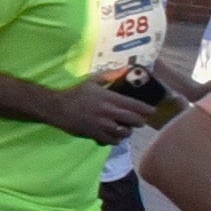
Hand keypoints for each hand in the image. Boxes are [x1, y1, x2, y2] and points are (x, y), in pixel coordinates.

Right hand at [40, 80, 157, 143]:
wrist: (57, 108)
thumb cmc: (75, 94)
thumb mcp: (92, 82)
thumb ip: (109, 77)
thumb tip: (123, 70)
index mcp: (109, 98)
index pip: (134, 105)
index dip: (146, 109)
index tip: (153, 111)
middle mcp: (108, 112)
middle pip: (133, 120)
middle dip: (139, 121)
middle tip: (139, 121)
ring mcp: (102, 125)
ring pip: (124, 132)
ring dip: (127, 131)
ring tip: (125, 128)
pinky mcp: (95, 134)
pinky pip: (112, 141)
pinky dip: (116, 139)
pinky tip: (115, 136)